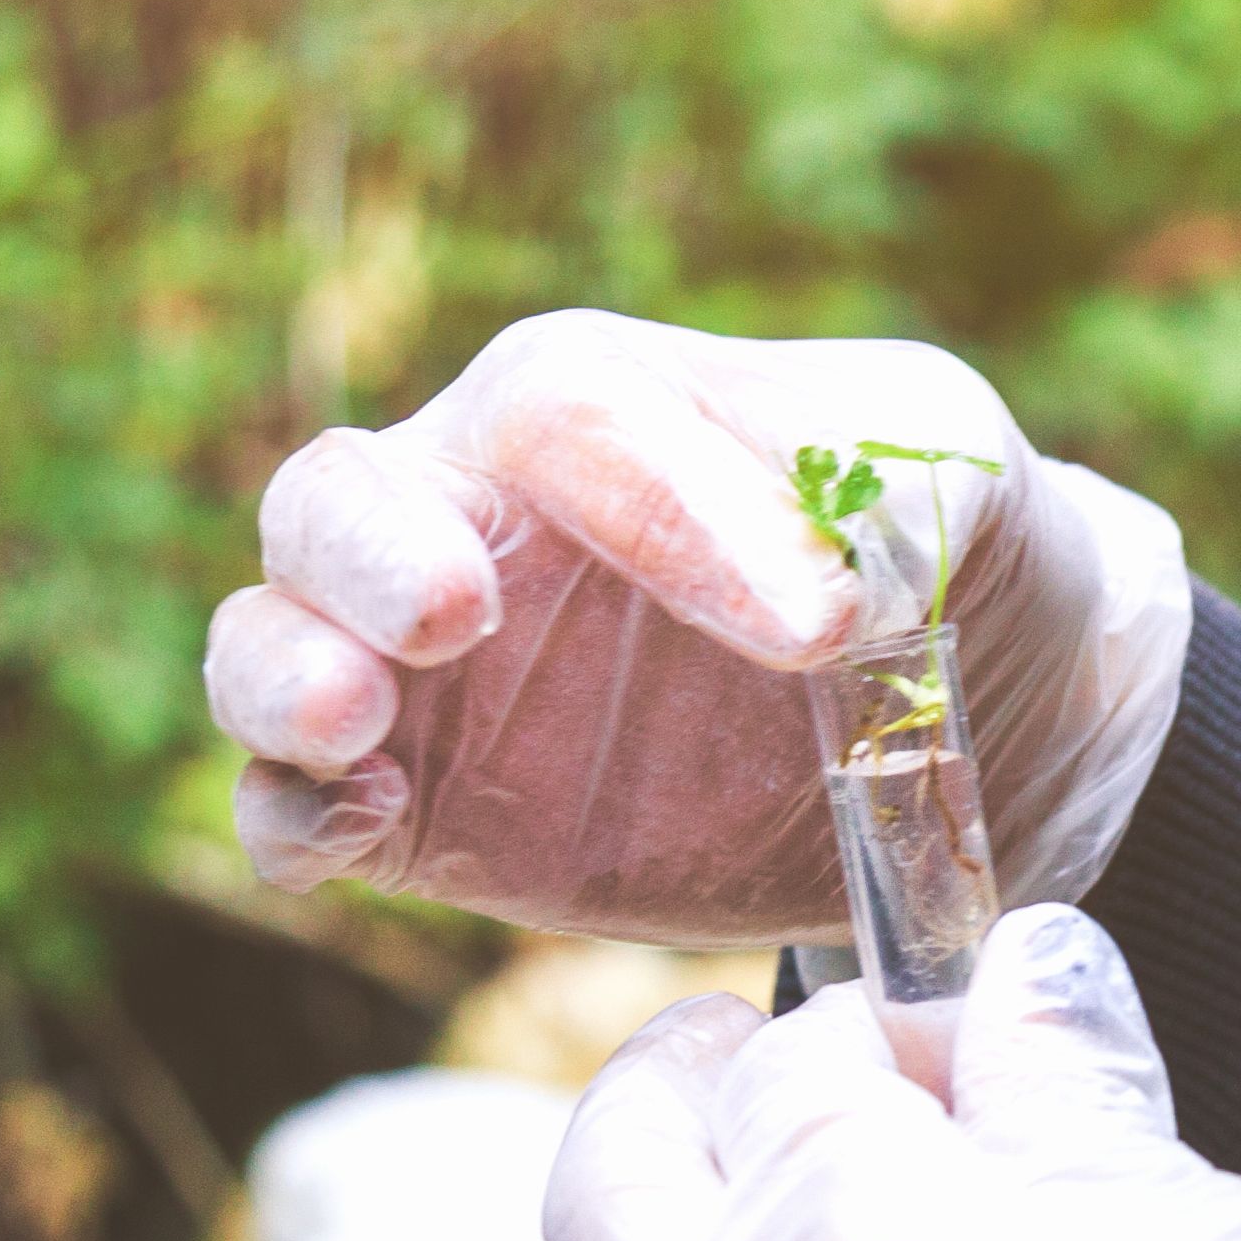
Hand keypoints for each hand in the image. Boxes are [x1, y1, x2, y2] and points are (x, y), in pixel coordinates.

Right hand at [207, 317, 1188, 942]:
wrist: (969, 733)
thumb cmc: (945, 550)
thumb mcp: (959, 473)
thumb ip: (899, 478)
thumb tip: (824, 566)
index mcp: (600, 410)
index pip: (573, 415)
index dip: (670, 507)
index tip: (826, 628)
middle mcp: (478, 520)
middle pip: (338, 496)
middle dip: (369, 551)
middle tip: (458, 612)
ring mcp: (430, 674)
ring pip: (271, 638)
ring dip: (287, 674)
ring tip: (355, 718)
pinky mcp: (422, 810)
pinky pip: (292, 805)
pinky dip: (291, 815)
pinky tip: (356, 831)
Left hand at [436, 908, 1240, 1240]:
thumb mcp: (1208, 1229)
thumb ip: (1070, 1088)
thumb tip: (1020, 952)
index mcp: (875, 1220)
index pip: (805, 1054)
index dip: (880, 1021)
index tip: (953, 1037)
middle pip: (621, 1171)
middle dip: (682, 1089)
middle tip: (758, 1065)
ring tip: (691, 1225)